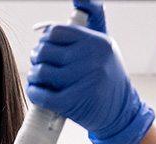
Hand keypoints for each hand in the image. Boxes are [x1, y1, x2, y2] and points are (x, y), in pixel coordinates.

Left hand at [27, 0, 153, 143]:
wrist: (121, 112)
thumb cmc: (108, 76)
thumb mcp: (105, 45)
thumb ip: (93, 19)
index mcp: (96, 42)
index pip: (56, 32)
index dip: (45, 39)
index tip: (46, 47)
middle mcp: (90, 59)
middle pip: (44, 50)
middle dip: (37, 57)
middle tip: (40, 64)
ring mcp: (81, 81)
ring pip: (40, 71)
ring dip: (34, 76)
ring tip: (39, 79)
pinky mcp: (72, 103)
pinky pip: (41, 94)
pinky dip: (34, 93)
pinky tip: (37, 92)